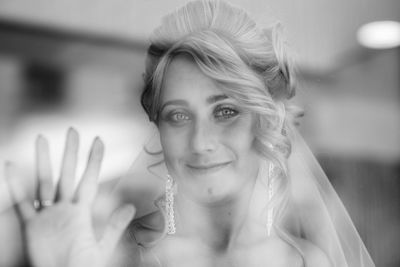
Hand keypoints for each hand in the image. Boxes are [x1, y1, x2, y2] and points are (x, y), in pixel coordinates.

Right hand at [4, 128, 135, 266]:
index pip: (90, 180)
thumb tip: (131, 207)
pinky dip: (16, 185)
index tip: (99, 140)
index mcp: (82, 213)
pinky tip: (11, 165)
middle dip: (70, 153)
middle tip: (73, 130)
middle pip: (67, 175)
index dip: (94, 161)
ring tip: (41, 138)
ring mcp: (47, 215)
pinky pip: (23, 202)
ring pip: (44, 182)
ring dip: (43, 161)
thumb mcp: (101, 248)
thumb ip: (114, 227)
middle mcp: (64, 209)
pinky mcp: (31, 226)